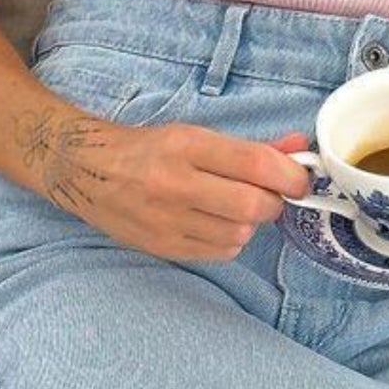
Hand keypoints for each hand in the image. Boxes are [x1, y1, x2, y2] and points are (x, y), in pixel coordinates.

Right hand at [32, 109, 311, 264]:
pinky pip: (220, 253)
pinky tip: (215, 223)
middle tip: (269, 195)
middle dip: (273, 203)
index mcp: (186, 145)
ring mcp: (167, 220)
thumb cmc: (148, 148)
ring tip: (234, 206)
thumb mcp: (196, 135)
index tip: (300, 178)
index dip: (289, 174)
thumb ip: (250, 147)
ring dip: (249, 223)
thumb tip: (299, 147)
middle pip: (252, 206)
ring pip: (239, 234)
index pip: (254, 164)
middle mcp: (175, 183)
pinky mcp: (162, 248)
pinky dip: (229, 240)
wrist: (87, 170)